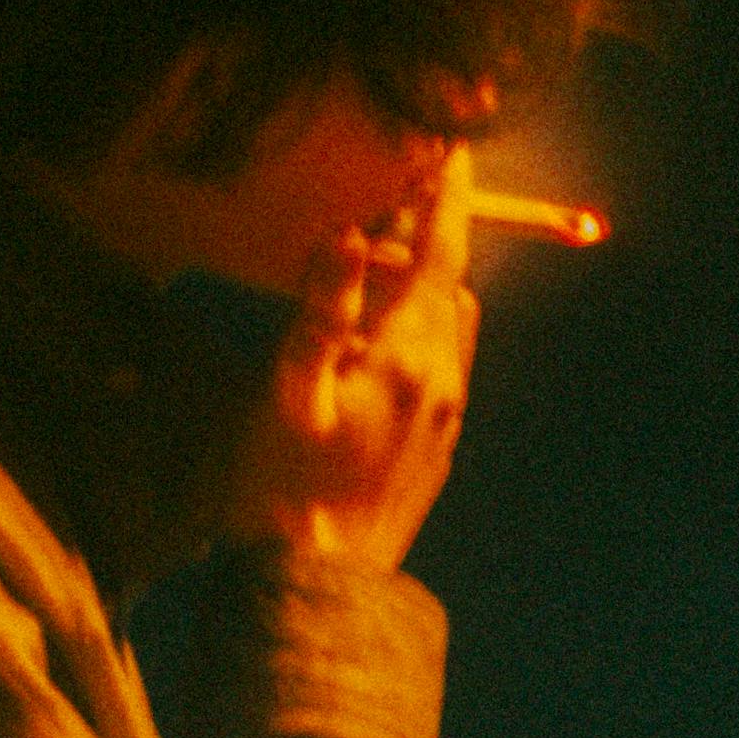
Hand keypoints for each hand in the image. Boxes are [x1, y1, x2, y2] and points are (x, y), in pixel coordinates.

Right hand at [219, 152, 479, 569]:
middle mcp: (444, 381)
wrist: (321, 589)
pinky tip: (393, 341)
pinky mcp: (438, 451)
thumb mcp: (287, 392)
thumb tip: (351, 235)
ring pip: (455, 328)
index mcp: (409, 357)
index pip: (440, 256)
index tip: (454, 149)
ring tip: (398, 260)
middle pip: (451, 286)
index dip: (446, 198)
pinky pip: (448, 369)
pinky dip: (430, 331)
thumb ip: (322, 309)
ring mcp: (447, 420)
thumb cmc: (283, 490)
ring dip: (433, 286)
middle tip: (410, 192)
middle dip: (435, 235)